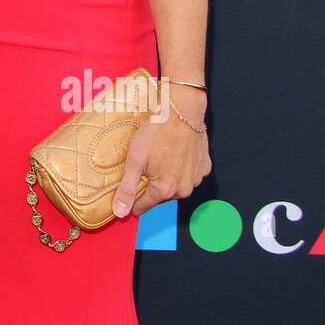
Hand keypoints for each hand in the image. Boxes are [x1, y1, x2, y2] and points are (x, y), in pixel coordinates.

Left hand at [112, 88, 210, 217]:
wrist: (181, 112)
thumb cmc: (156, 133)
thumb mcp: (134, 160)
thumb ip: (127, 189)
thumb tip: (120, 212)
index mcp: (164, 190)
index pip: (143, 206)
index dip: (132, 200)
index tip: (127, 191)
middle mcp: (183, 189)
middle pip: (160, 196)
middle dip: (151, 185)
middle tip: (143, 166)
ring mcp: (195, 178)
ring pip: (176, 185)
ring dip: (167, 177)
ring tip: (159, 158)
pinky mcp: (204, 167)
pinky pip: (189, 174)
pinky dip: (181, 168)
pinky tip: (174, 154)